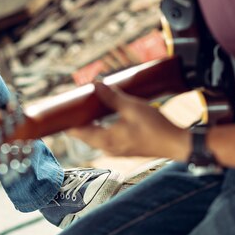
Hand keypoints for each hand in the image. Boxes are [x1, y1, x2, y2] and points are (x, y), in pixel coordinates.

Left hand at [68, 82, 190, 158]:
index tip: (60, 110)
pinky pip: (105, 138)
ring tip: (85, 109)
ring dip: (89, 123)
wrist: (175, 144)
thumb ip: (112, 97)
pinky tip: (103, 117)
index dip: (67, 121)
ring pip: (95, 137)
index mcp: (105, 140)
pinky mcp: (124, 148)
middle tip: (72, 105)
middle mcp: (108, 148)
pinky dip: (100, 127)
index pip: (77, 132)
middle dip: (77, 120)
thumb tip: (95, 84)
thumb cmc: (156, 128)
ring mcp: (116, 150)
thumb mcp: (132, 107)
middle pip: (84, 135)